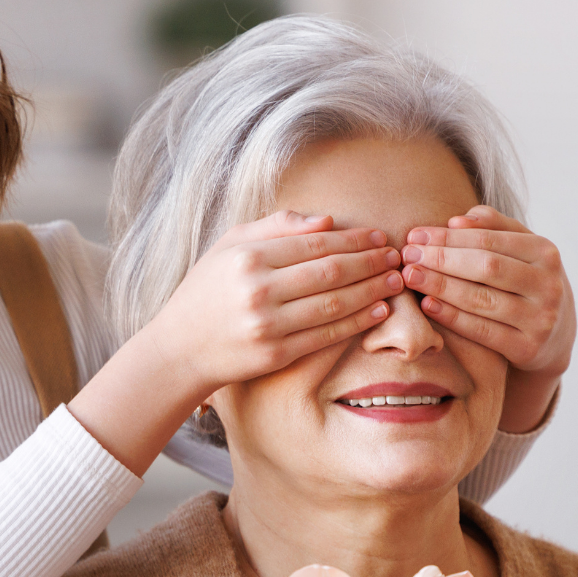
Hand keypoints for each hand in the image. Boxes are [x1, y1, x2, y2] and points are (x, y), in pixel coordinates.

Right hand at [153, 210, 405, 398]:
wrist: (180, 348)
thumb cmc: (208, 290)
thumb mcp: (230, 245)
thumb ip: (276, 227)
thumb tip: (328, 221)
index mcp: (248, 257)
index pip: (315, 244)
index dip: (353, 239)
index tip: (379, 236)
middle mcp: (258, 290)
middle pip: (330, 272)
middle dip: (370, 263)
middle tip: (396, 257)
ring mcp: (268, 326)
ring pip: (333, 304)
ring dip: (371, 292)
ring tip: (395, 281)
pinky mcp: (275, 355)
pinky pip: (326, 336)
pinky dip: (356, 323)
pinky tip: (378, 311)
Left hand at [400, 205, 574, 432]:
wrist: (556, 336)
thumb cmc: (527, 283)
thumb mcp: (522, 251)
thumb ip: (494, 228)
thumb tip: (456, 220)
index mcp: (546, 252)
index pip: (490, 239)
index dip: (449, 237)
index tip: (415, 236)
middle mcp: (547, 284)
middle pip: (485, 267)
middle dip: (441, 259)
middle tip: (407, 256)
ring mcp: (540, 319)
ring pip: (481, 299)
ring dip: (440, 287)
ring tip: (410, 276)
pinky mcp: (527, 349)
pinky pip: (482, 331)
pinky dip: (452, 317)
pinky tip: (427, 305)